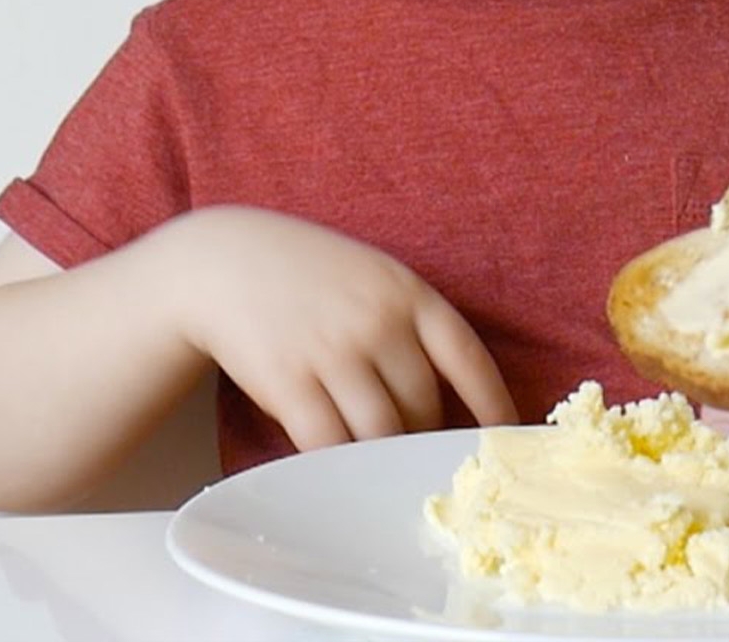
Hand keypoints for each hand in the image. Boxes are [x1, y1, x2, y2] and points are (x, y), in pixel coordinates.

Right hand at [158, 206, 517, 449]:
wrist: (223, 262)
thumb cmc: (309, 275)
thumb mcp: (374, 276)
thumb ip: (412, 323)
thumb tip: (454, 399)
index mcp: (408, 293)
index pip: (468, 359)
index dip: (492, 404)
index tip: (505, 435)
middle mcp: (378, 322)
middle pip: (423, 406)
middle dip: (423, 436)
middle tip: (417, 454)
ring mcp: (333, 352)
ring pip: (380, 431)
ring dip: (384, 456)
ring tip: (382, 466)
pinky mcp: (289, 381)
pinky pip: (329, 441)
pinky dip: (340, 462)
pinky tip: (341, 466)